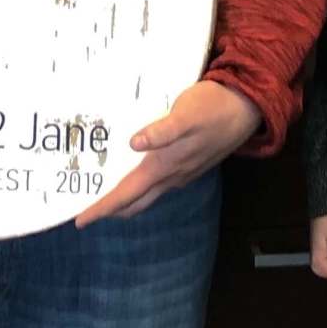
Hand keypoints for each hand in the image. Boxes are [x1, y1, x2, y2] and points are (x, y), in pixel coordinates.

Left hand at [74, 80, 259, 226]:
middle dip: (110, 208)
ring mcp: (182, 172)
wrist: (246, 108)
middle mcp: (172, 176)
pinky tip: (134, 169)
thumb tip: (133, 143)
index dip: (103, 209)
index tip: (80, 220)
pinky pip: (158, 183)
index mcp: (165, 167)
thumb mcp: (185, 115)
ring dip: (125, 197)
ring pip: (147, 194)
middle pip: (135, 202)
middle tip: (86, 209)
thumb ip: (161, 131)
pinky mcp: (189, 163)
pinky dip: (140, 184)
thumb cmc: (212, 108)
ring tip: (103, 191)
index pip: (127, 195)